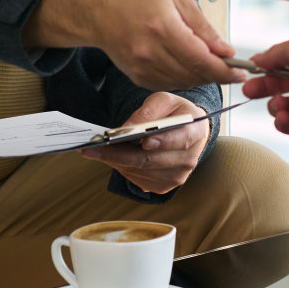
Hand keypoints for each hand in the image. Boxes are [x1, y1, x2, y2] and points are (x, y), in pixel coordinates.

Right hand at [27, 0, 246, 89]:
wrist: (99, 9)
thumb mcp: (177, 0)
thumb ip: (204, 28)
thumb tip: (226, 51)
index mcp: (163, 28)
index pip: (202, 60)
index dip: (225, 70)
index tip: (241, 72)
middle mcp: (150, 52)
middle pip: (195, 74)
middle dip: (217, 73)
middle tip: (230, 66)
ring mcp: (142, 67)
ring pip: (184, 82)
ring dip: (201, 76)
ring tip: (207, 60)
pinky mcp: (137, 77)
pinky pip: (170, 83)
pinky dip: (184, 77)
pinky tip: (185, 62)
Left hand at [82, 91, 210, 193]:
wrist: (186, 132)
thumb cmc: (174, 113)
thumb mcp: (164, 100)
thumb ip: (148, 111)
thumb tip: (127, 128)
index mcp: (195, 132)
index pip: (181, 139)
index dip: (163, 141)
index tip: (143, 140)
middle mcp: (189, 159)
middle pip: (151, 160)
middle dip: (119, 154)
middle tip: (93, 148)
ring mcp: (177, 176)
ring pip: (140, 171)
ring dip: (116, 162)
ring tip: (96, 151)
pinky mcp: (164, 186)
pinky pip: (138, 180)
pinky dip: (122, 168)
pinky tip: (112, 157)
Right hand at [241, 34, 288, 138]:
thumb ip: (275, 54)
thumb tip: (259, 59)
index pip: (282, 63)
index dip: (265, 67)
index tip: (250, 71)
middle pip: (281, 85)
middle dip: (262, 88)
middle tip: (248, 91)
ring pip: (285, 107)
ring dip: (275, 105)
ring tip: (279, 103)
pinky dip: (284, 123)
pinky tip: (282, 118)